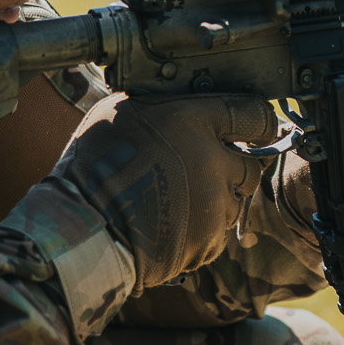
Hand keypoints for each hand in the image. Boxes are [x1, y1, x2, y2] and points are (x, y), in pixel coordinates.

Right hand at [51, 93, 277, 287]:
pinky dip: (202, 229)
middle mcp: (212, 160)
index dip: (259, 122)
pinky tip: (172, 223)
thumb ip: (167, 106)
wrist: (84, 226)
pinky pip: (217, 231)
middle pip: (251, 163)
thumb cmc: (94, 164)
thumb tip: (186, 104)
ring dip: (216, 199)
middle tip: (205, 170)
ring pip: (235, 200)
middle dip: (234, 166)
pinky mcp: (209, 240)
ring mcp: (214, 203)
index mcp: (193, 121)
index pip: (254, 115)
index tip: (258, 128)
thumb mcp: (124, 111)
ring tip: (178, 200)